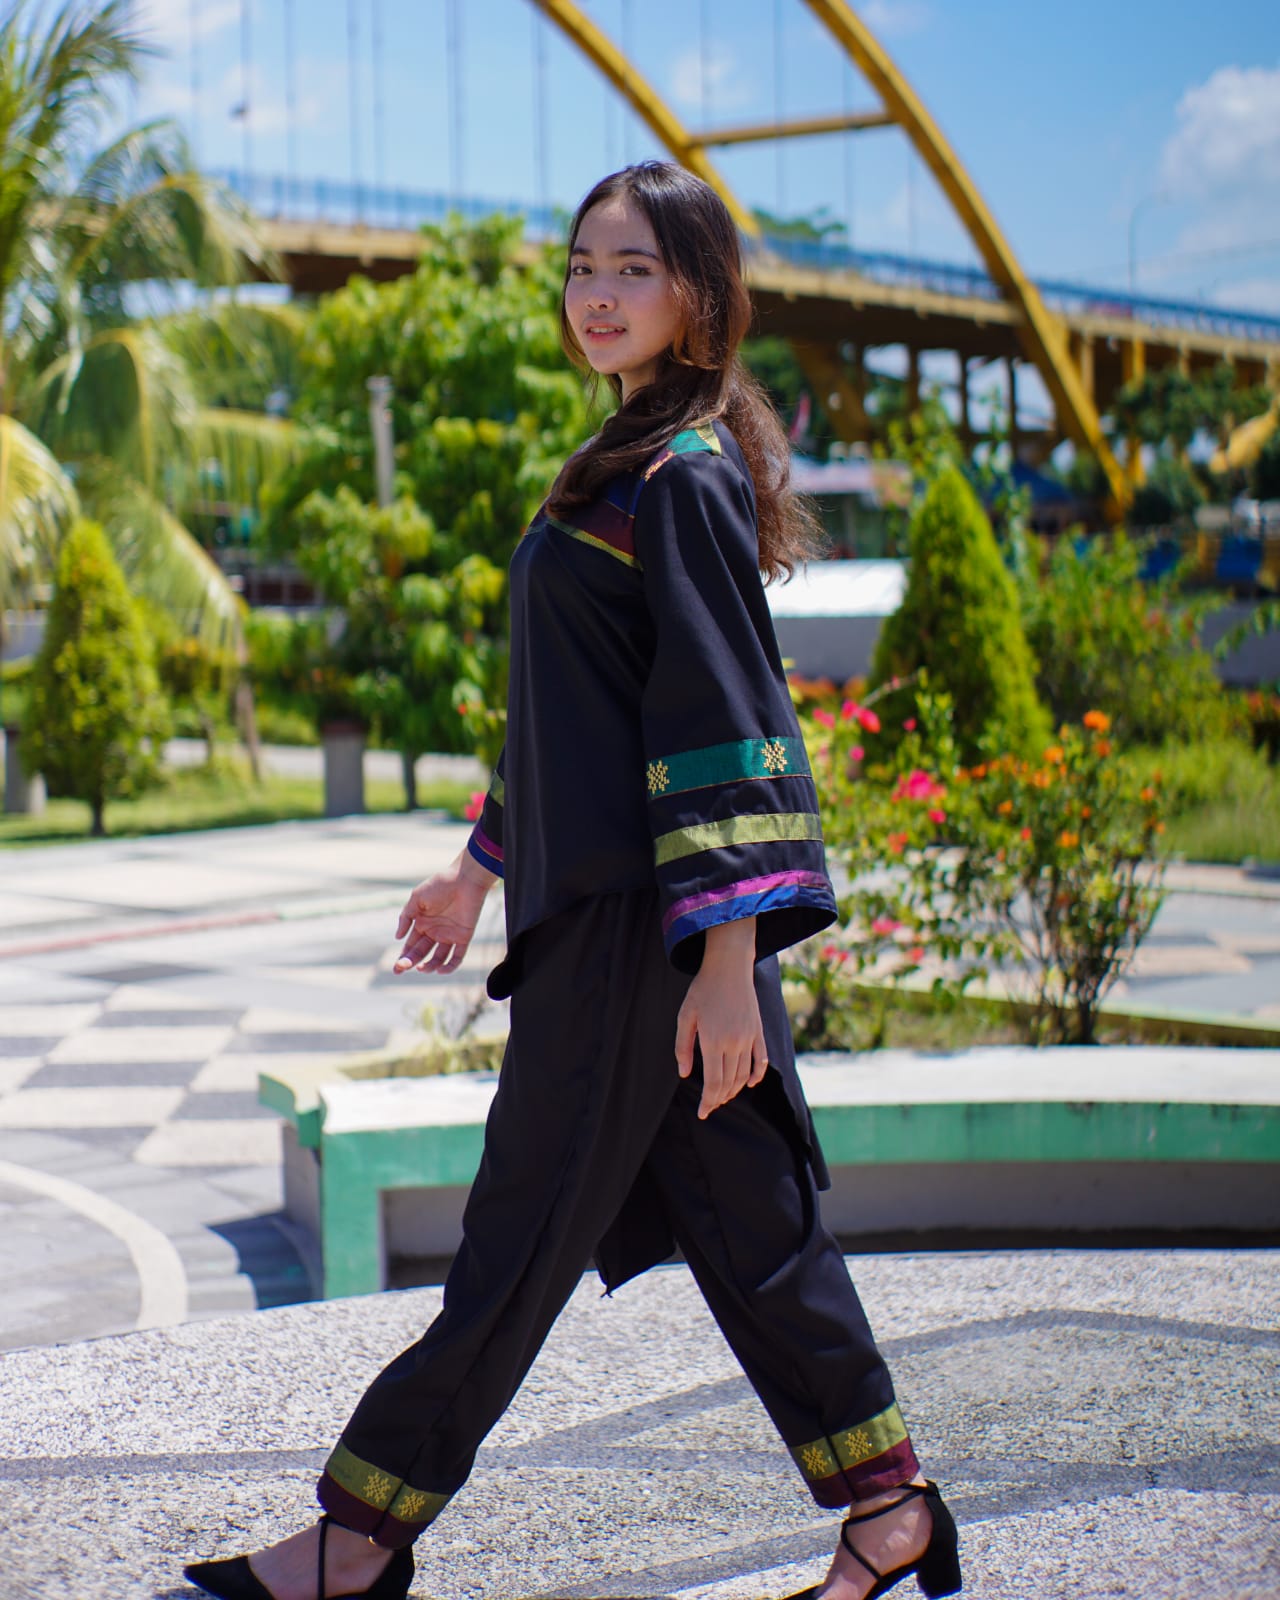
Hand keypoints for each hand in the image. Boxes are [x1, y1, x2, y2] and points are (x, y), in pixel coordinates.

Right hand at [392, 852, 495, 974]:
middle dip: (410, 962)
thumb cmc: (439, 885)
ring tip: (421, 968)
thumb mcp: (416, 898)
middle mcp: (434, 931)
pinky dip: (450, 966)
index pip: (410, 945)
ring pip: (438, 958)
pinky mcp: (463, 937)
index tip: (396, 968)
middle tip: (402, 968)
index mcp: (422, 923)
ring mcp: (449, 935)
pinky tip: (440, 970)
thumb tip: (398, 937)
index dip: (403, 957)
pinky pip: (457, 956)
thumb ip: (406, 917)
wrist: (464, 879)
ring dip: (429, 966)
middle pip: (421, 953)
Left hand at [674, 917, 766, 1119]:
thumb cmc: (702, 990)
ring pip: (744, 1074)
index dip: (708, 1101)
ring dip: (734, 1090)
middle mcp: (734, 1042)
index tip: (702, 1113)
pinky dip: (757, 1075)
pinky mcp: (758, 1031)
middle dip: (719, 1099)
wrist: (729, 967)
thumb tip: (685, 1073)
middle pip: (729, 1082)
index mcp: (713, 1040)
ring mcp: (749, 1037)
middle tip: (710, 1107)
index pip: (713, 1082)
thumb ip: (683, 1047)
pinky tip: (750, 1084)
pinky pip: (761, 1059)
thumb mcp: (685, 1016)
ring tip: (723, 1097)